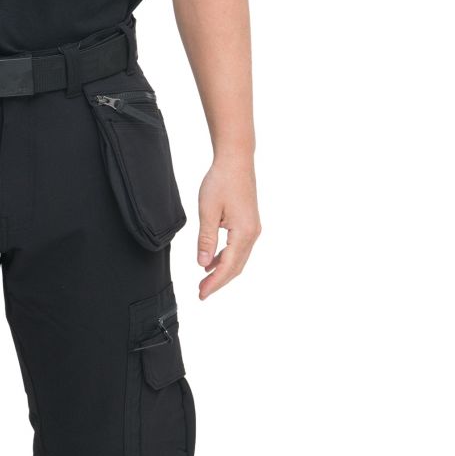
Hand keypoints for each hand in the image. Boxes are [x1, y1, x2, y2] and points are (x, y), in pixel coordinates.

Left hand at [193, 150, 259, 298]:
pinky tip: (212, 262)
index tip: (201, 294)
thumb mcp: (208, 211)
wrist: (236, 161)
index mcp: (243, 232)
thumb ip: (206, 239)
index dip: (214, 283)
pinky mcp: (250, 224)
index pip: (228, 266)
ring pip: (239, 259)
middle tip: (201, 292)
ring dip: (222, 271)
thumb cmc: (221, 181)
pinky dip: (227, 258)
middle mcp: (253, 234)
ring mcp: (253, 229)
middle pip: (236, 267)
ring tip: (204, 281)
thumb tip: (203, 264)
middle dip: (219, 281)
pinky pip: (239, 249)